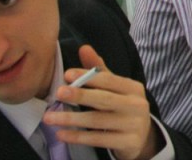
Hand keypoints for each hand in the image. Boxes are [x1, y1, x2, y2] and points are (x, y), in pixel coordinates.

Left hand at [44, 46, 160, 159]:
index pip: (109, 79)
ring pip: (97, 121)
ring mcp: (133, 125)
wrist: (142, 137)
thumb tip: (83, 48)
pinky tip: (62, 134)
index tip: (67, 75)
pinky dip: (78, 136)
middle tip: (59, 93)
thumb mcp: (116, 89)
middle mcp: (136, 105)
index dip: (88, 76)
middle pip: (104, 99)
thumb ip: (99, 70)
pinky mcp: (127, 142)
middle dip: (80, 95)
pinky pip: (98, 139)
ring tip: (49, 118)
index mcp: (133, 88)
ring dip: (71, 119)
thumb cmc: (123, 108)